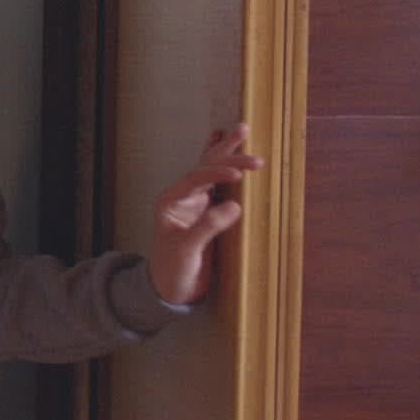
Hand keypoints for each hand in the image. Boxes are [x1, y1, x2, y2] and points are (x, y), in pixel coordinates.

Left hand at [149, 123, 265, 304]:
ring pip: (213, 171)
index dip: (217, 173)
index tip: (238, 174)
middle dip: (226, 153)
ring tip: (242, 129)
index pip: (196, 179)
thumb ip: (207, 228)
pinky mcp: (210, 213)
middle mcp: (183, 198)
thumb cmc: (173, 270)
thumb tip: (234, 206)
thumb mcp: (187, 250)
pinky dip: (230, 169)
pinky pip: (221, 186)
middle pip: (205, 167)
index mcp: (172, 202)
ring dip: (228, 153)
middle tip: (248, 138)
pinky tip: (232, 154)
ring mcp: (197, 204)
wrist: (171, 289)